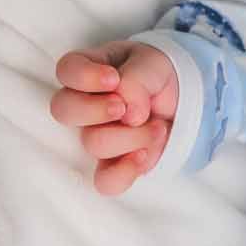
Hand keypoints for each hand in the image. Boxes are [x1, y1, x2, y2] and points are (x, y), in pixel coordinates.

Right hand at [50, 41, 178, 197]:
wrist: (181, 101)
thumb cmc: (156, 76)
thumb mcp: (153, 64)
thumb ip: (137, 79)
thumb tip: (129, 112)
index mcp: (90, 70)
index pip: (66, 70)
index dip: (84, 77)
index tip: (113, 79)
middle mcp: (84, 104)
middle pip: (63, 109)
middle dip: (96, 109)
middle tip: (123, 107)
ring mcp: (95, 135)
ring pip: (92, 143)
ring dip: (132, 135)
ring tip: (156, 126)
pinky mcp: (112, 163)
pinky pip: (104, 181)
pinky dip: (125, 171)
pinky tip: (144, 155)